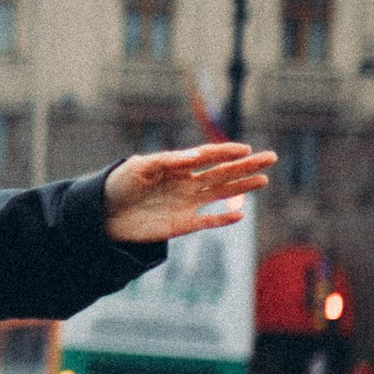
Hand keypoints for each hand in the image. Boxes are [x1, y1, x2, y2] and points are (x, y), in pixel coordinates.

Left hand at [102, 143, 274, 245]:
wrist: (101, 215)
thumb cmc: (117, 185)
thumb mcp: (138, 167)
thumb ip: (167, 161)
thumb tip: (196, 156)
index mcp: (175, 166)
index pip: (207, 156)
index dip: (226, 151)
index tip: (245, 148)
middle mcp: (186, 183)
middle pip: (222, 173)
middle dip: (246, 165)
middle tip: (271, 158)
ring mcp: (186, 204)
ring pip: (221, 194)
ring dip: (242, 187)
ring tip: (264, 179)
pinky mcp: (181, 224)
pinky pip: (207, 221)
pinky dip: (223, 219)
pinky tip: (241, 214)